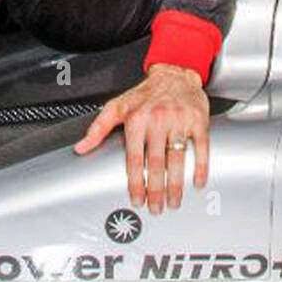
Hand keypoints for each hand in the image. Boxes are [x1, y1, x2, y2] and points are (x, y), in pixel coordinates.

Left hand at [73, 64, 209, 213]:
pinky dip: (200, 167)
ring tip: (173, 202)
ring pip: (178, 159)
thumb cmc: (146, 93)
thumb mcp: (117, 106)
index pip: (134, 158)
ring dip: (176, 185)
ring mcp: (179, 120)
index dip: (135, 182)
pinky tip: (197, 182)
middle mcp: (158, 120)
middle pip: (156, 163)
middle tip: (155, 208)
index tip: (136, 199)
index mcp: (136, 119)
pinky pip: (201, 148)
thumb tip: (81, 148)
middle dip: (156, 190)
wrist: (175, 73)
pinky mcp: (198, 120)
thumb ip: (98, 128)